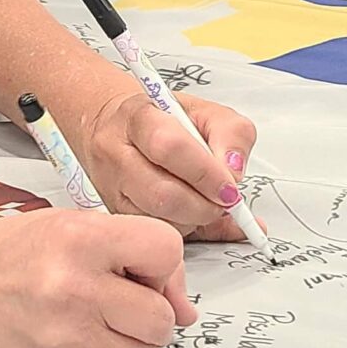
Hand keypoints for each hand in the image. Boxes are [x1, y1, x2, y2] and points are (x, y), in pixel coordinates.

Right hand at [0, 207, 195, 347]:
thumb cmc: (21, 251)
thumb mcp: (77, 227)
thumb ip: (136, 255)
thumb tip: (186, 312)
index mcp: (83, 240)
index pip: (166, 250)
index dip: (163, 265)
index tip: (142, 270)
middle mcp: (75, 289)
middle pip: (161, 319)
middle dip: (152, 313)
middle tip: (124, 303)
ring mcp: (66, 338)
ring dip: (132, 343)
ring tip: (100, 323)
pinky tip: (78, 342)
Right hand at [74, 86, 259, 241]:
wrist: (118, 127)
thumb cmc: (162, 119)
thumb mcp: (206, 112)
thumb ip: (232, 134)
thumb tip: (235, 173)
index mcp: (139, 117)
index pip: (170, 146)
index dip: (205, 173)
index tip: (229, 186)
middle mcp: (117, 153)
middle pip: (162, 194)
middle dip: (204, 206)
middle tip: (224, 202)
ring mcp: (111, 187)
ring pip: (157, 221)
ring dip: (194, 221)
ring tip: (205, 203)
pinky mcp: (115, 214)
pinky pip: (153, 235)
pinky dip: (182, 231)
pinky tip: (191, 215)